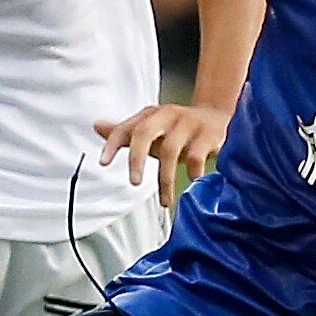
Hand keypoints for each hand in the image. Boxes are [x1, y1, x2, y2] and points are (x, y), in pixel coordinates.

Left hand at [94, 104, 229, 206]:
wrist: (218, 117)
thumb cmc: (180, 130)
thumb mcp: (153, 131)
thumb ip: (126, 132)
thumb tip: (97, 126)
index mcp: (151, 115)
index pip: (126, 128)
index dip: (112, 144)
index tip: (103, 163)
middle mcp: (167, 115)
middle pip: (145, 133)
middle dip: (137, 159)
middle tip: (135, 183)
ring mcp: (189, 122)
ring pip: (171, 150)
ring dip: (165, 179)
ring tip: (165, 200)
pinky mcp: (209, 134)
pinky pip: (196, 156)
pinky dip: (192, 172)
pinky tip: (192, 182)